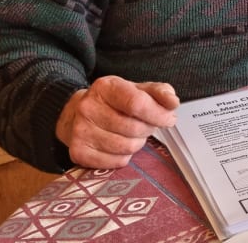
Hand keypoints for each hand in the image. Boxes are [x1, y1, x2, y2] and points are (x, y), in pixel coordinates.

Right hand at [56, 75, 179, 168]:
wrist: (75, 114)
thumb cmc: (113, 102)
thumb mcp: (136, 89)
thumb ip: (159, 92)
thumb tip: (173, 102)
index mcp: (105, 87)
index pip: (137, 103)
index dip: (159, 114)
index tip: (169, 119)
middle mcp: (88, 108)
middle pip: (134, 127)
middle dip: (149, 128)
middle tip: (147, 125)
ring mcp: (80, 131)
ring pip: (127, 147)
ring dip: (137, 143)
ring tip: (133, 134)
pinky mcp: (78, 152)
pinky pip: (116, 161)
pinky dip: (124, 156)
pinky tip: (119, 145)